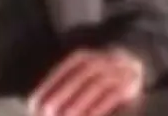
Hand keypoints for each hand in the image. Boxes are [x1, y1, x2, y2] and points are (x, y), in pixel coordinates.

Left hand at [28, 48, 144, 115]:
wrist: (134, 61)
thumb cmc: (98, 72)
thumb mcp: (80, 70)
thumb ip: (61, 83)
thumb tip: (38, 104)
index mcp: (81, 57)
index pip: (61, 72)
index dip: (46, 88)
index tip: (34, 105)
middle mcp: (97, 61)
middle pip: (76, 80)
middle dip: (60, 98)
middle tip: (47, 113)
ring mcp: (114, 72)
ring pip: (93, 87)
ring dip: (78, 105)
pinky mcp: (127, 85)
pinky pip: (111, 97)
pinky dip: (99, 108)